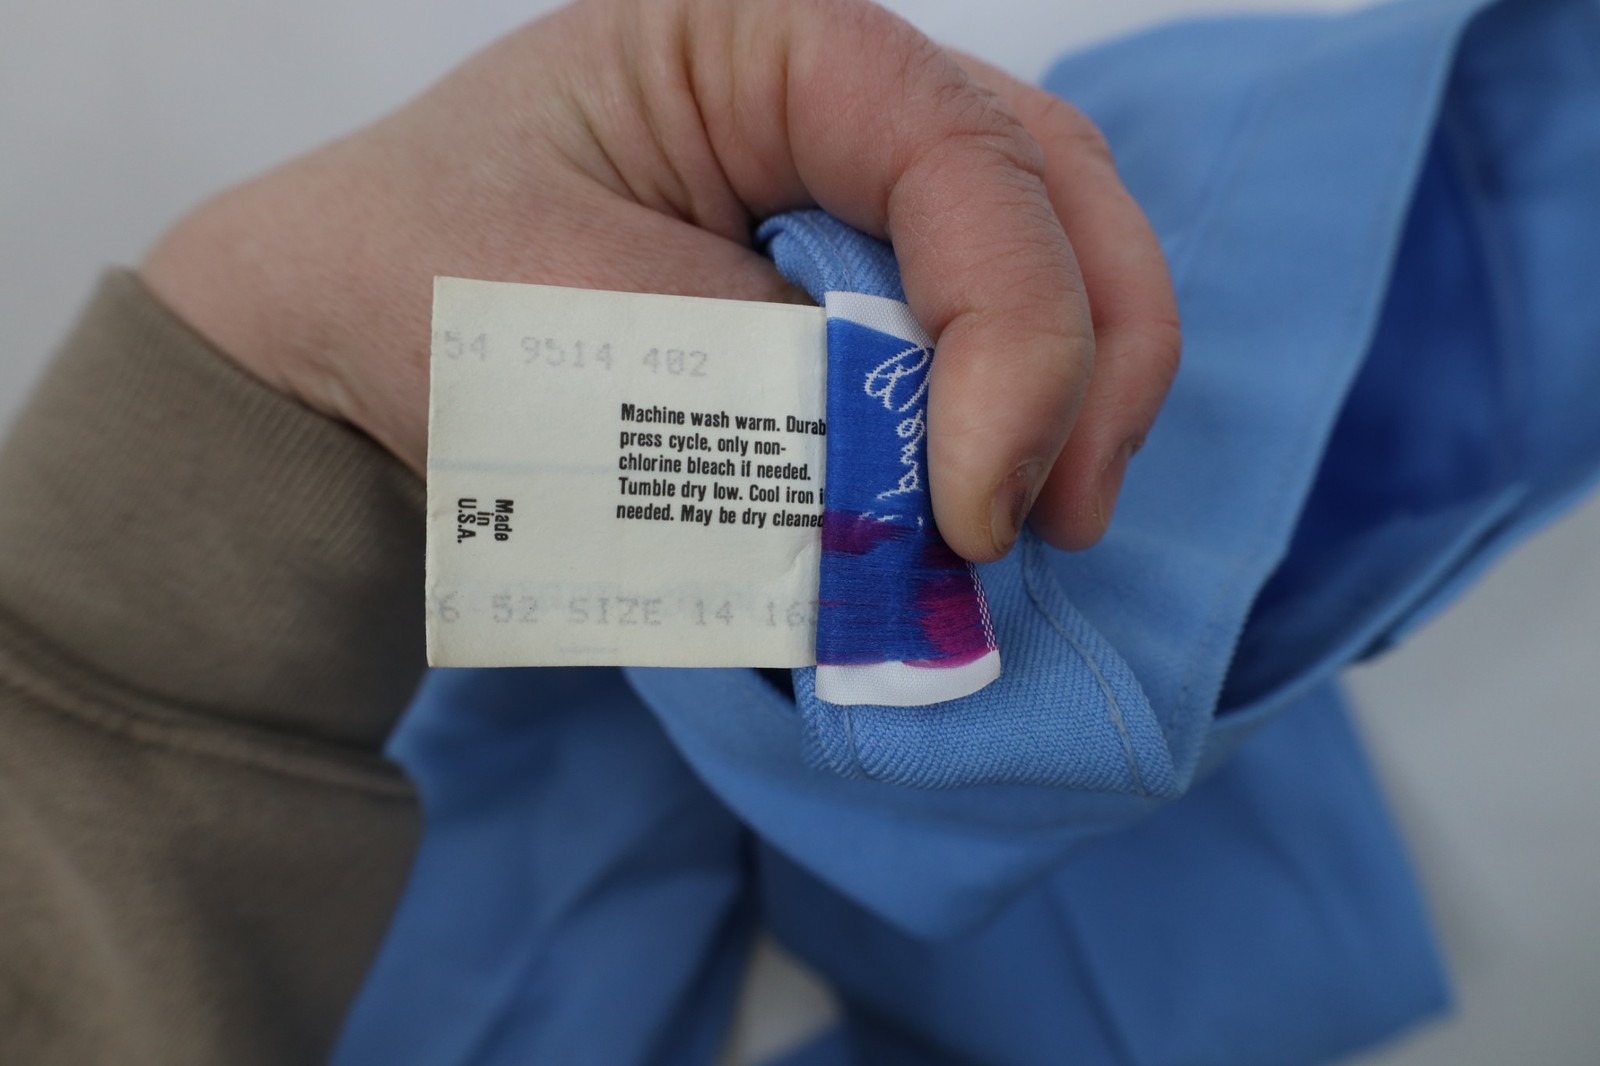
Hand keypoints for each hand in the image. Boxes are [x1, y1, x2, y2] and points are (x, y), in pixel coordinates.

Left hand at [140, 0, 1178, 561]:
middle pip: (1048, 185)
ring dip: (1069, 390)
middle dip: (1087, 359)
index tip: (974, 505)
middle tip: (1052, 518)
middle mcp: (830, 91)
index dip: (1016, 333)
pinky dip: (1005, 414)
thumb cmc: (421, 303)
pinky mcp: (845, 275)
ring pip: (1043, 247)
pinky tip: (982, 500)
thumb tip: (942, 503)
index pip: (960, 153)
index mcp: (762, 40)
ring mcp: (847, 182)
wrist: (340, 355)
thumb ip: (795, 404)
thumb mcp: (603, 336)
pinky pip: (973, 323)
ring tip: (1029, 524)